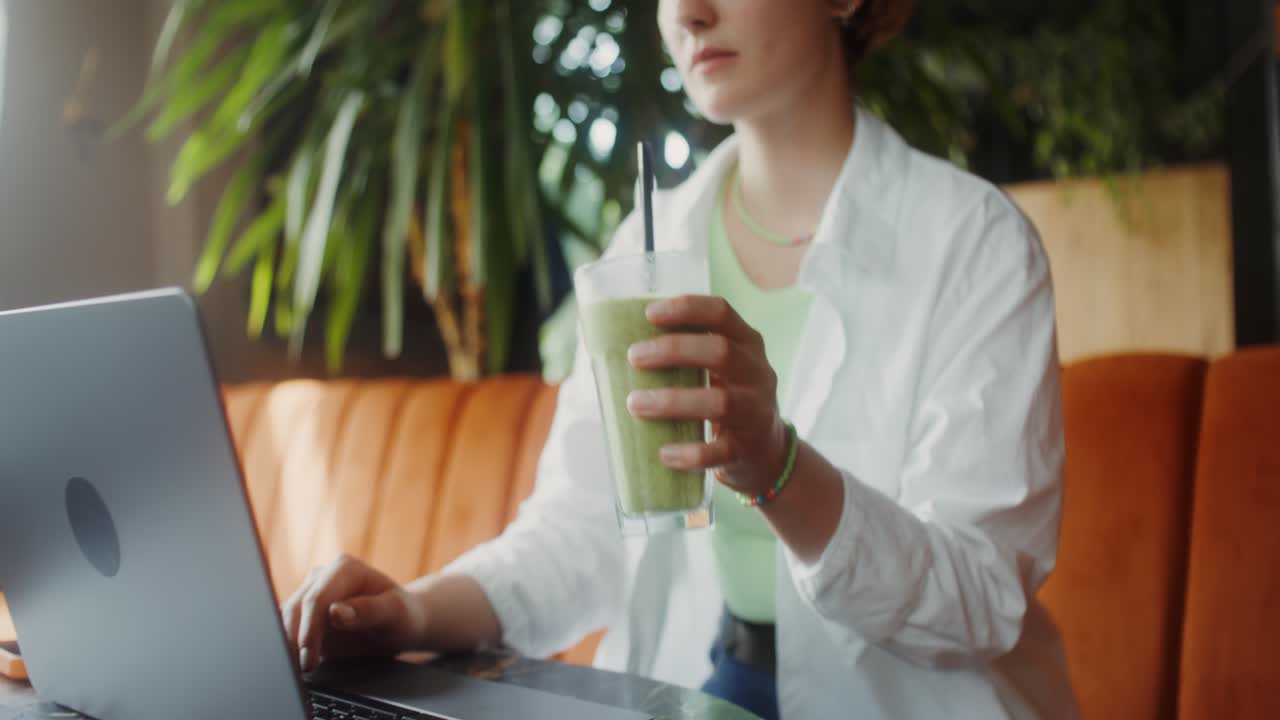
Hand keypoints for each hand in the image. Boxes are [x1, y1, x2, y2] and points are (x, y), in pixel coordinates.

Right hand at [281, 554, 425, 672]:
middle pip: (296, 608)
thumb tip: (335, 612)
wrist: (401, 624)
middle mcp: (323, 577)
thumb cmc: (402, 615)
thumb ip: (368, 611)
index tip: (309, 653)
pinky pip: (288, 628)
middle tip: (304, 668)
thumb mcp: (395, 613)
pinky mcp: (305, 614)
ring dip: (288, 644)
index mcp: (345, 568)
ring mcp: (311, 594)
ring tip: (298, 669)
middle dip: (295, 639)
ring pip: (286, 617)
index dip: (310, 628)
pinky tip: (294, 663)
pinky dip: (287, 646)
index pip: (317, 598)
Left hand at [625, 295, 788, 495]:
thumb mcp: (720, 369)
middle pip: (721, 352)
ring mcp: (755, 412)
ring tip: (635, 403)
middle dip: (673, 351)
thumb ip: (686, 354)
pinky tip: (664, 453)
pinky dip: (690, 453)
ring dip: (673, 401)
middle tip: (633, 356)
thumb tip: (614, 345)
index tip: (649, 314)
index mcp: (747, 344)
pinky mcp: (747, 449)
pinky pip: (720, 451)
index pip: (722, 313)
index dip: (687, 309)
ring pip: (720, 402)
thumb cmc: (726, 398)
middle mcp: (757, 373)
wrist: (766, 452)